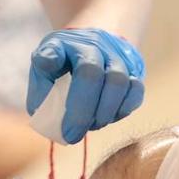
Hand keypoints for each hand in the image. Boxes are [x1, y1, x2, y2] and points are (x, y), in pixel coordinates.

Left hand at [27, 28, 145, 143]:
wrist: (93, 47)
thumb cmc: (63, 67)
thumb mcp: (44, 73)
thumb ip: (42, 92)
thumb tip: (53, 122)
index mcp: (62, 44)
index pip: (54, 51)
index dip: (50, 61)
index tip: (48, 71)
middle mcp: (91, 43)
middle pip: (91, 72)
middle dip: (82, 111)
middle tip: (72, 135)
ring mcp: (116, 52)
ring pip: (119, 81)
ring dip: (105, 111)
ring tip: (93, 126)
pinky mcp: (135, 67)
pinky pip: (136, 89)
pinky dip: (123, 109)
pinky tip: (109, 118)